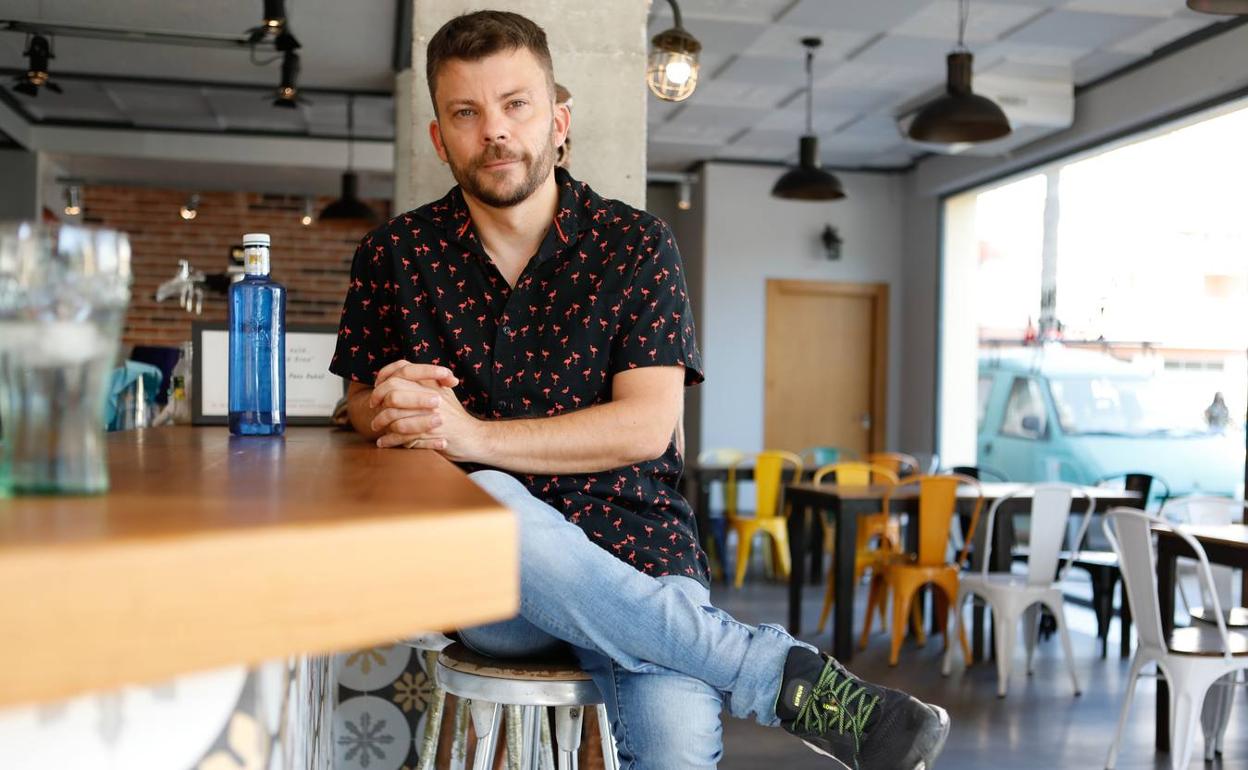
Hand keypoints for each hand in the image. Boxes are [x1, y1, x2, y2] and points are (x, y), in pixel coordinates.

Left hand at [369, 360, 487, 459]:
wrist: (474, 437)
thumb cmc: (456, 416)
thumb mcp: (444, 392)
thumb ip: (427, 380)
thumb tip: (400, 370)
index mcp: (433, 384)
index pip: (403, 370)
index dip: (385, 377)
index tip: (377, 387)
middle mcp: (431, 397)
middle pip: (394, 392)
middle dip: (377, 400)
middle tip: (373, 407)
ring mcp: (430, 417)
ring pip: (394, 416)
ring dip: (380, 422)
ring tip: (376, 427)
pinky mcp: (429, 436)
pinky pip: (401, 436)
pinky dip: (389, 440)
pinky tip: (384, 442)